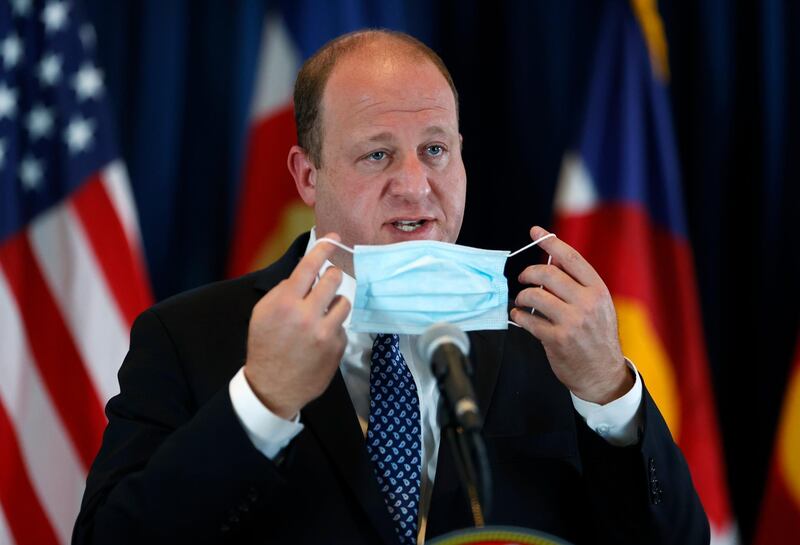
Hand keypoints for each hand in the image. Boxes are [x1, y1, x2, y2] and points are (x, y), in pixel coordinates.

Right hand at [243, 233, 350, 418]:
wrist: (273, 387)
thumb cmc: (266, 346)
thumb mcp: (263, 313)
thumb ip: (284, 291)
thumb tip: (307, 275)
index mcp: (285, 303)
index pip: (309, 266)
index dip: (324, 248)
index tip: (334, 238)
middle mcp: (307, 316)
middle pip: (334, 279)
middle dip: (332, 276)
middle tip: (328, 281)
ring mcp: (325, 333)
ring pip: (344, 301)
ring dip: (335, 303)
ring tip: (322, 314)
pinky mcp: (337, 347)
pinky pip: (343, 325)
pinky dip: (333, 327)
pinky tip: (319, 339)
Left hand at [510, 226, 631, 403]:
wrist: (603, 374)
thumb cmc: (596, 336)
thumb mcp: (597, 306)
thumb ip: (576, 285)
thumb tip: (550, 261)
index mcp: (597, 290)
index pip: (571, 258)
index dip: (550, 242)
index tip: (535, 232)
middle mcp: (587, 303)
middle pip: (548, 273)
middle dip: (529, 273)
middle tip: (523, 278)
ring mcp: (573, 322)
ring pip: (535, 295)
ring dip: (522, 295)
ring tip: (521, 300)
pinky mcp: (558, 340)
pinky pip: (528, 320)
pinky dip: (518, 315)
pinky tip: (518, 315)